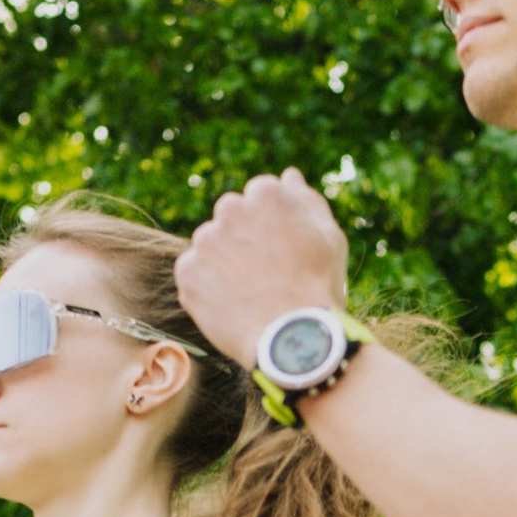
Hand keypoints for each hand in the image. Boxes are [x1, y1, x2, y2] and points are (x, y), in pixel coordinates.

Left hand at [177, 169, 350, 367]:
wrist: (292, 341)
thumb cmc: (318, 288)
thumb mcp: (329, 238)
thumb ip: (306, 200)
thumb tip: (289, 176)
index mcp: (266, 193)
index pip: (261, 197)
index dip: (273, 226)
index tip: (282, 251)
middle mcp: (229, 208)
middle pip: (232, 217)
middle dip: (244, 238)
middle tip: (265, 274)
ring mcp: (205, 240)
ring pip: (211, 245)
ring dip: (224, 262)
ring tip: (250, 293)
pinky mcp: (187, 271)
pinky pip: (195, 274)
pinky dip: (208, 288)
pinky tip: (233, 305)